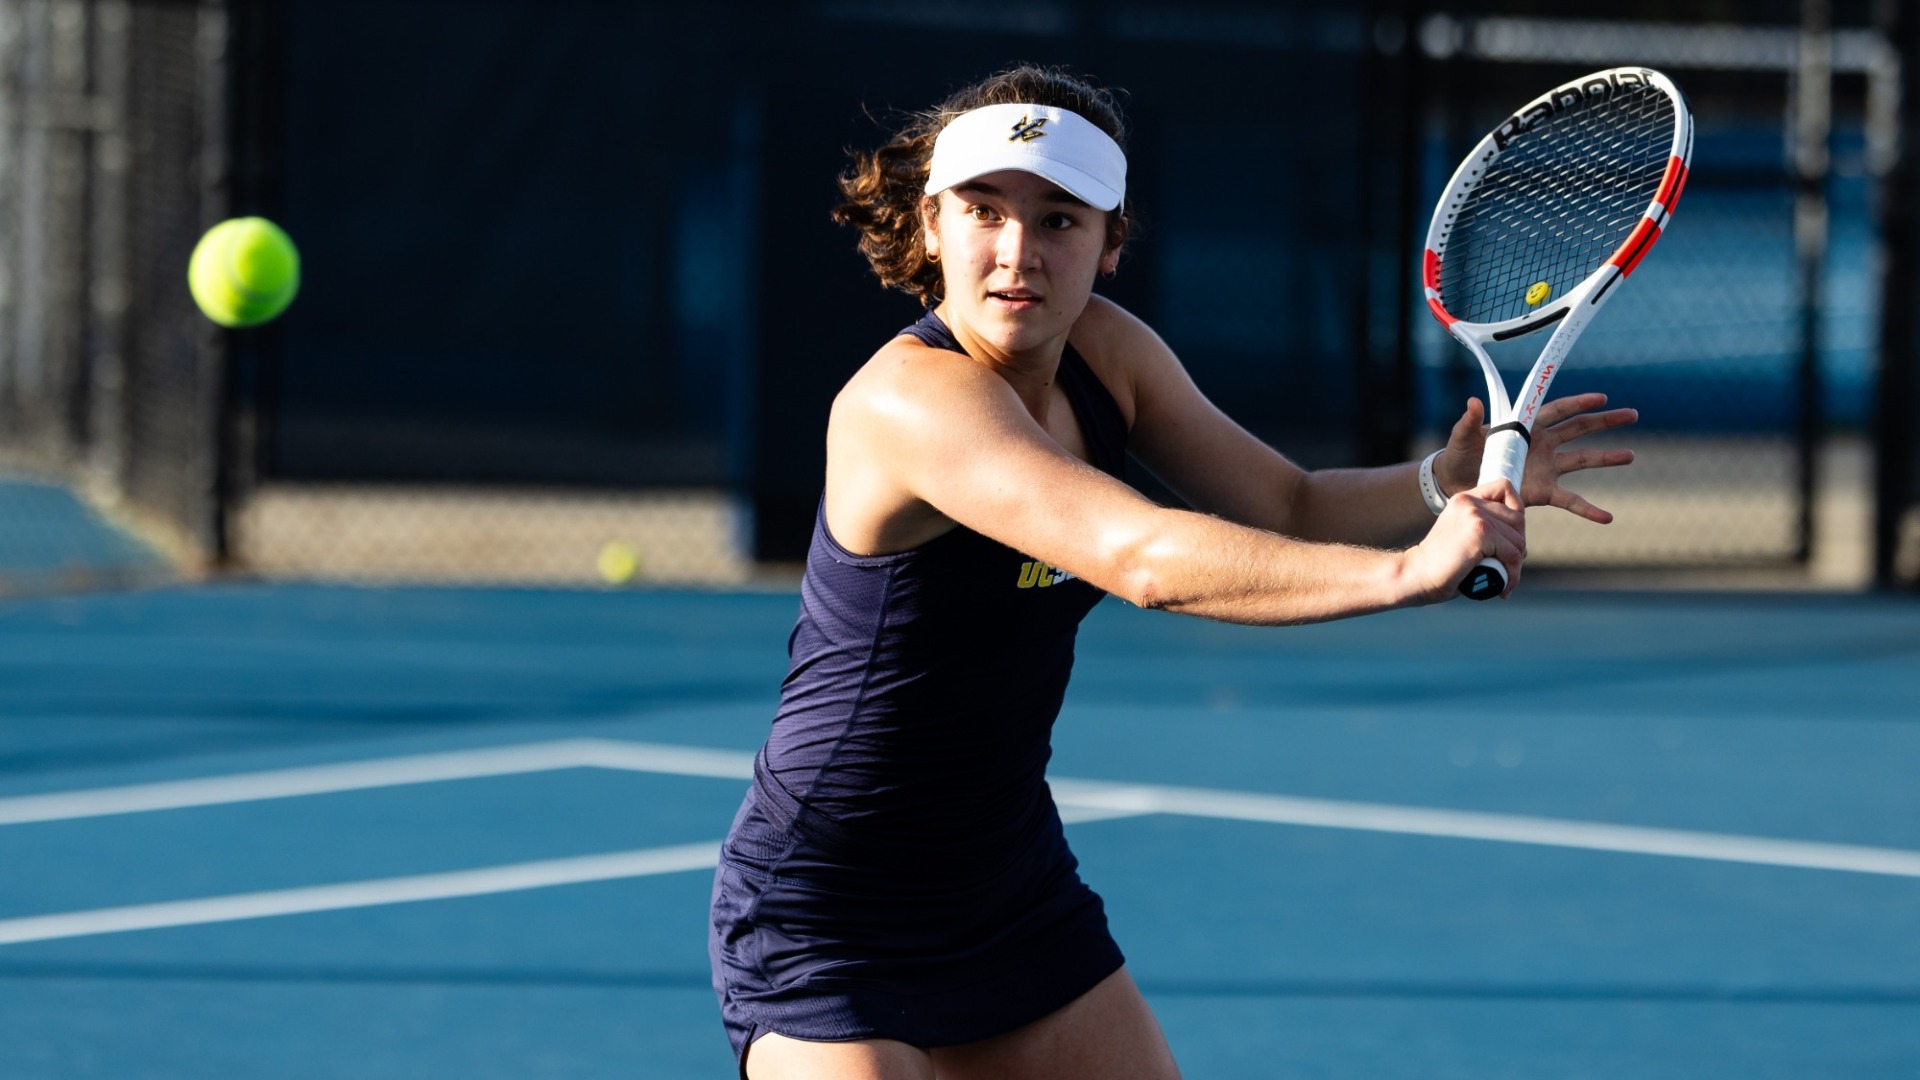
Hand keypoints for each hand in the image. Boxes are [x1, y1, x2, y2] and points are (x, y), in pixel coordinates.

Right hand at [1405, 478, 1526, 601]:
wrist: (1415, 576)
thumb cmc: (1440, 565)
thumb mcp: (1461, 535)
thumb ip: (1482, 527)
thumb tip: (1520, 540)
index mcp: (1464, 499)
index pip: (1504, 488)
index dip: (1516, 510)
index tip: (1508, 537)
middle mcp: (1470, 502)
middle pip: (1518, 519)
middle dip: (1517, 546)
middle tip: (1505, 566)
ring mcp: (1475, 516)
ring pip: (1518, 540)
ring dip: (1515, 565)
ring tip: (1503, 580)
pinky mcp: (1480, 533)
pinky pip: (1512, 554)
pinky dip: (1512, 574)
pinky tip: (1503, 587)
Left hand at [1434, 393, 1637, 523]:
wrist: (1455, 484)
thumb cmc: (1459, 455)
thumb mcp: (1461, 438)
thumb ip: (1468, 422)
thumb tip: (1473, 402)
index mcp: (1525, 426)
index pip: (1556, 410)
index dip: (1578, 403)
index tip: (1602, 398)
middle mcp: (1541, 444)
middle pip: (1579, 428)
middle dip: (1605, 421)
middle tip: (1632, 414)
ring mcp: (1545, 467)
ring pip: (1582, 459)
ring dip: (1607, 457)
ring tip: (1630, 456)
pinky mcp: (1542, 491)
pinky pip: (1570, 500)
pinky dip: (1588, 509)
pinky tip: (1607, 517)